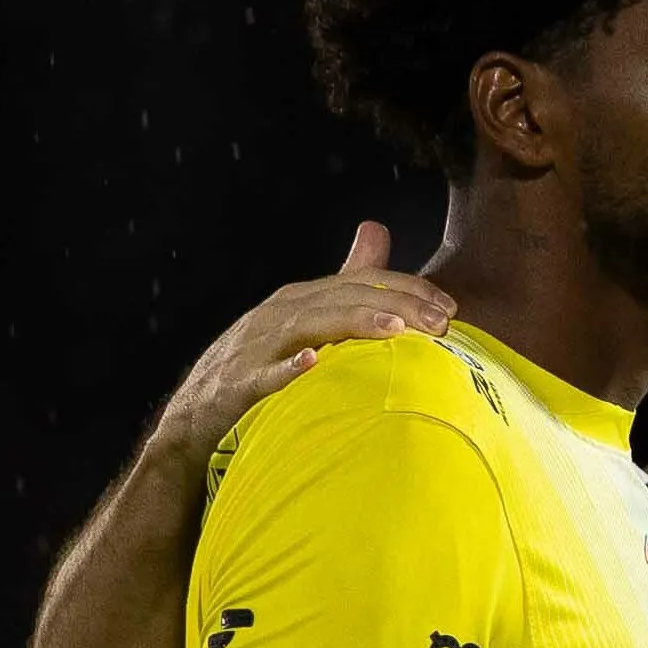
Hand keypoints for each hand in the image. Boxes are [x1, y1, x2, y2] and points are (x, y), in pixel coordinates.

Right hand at [149, 222, 448, 461]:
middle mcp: (281, 314)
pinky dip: (289, 368)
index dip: (406, 290)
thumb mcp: (305, 316)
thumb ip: (345, 281)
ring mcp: (258, 346)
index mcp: (302, 299)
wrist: (197, 418)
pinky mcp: (241, 382)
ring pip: (310, 326)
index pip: (360, 283)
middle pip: (343, 298)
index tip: (450, 310)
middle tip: (442, 325)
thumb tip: (376, 230)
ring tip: (396, 330)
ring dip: (354, 325)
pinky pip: (266, 374)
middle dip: (396, 306)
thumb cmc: (261, 365)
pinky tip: (313, 363)